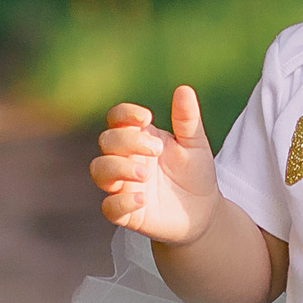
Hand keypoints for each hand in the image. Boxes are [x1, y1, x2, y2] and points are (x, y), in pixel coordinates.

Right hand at [90, 85, 217, 245]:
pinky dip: (121, 202)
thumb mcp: (195, 144)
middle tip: (156, 150)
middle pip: (106, 141)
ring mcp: (123, 186)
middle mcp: (126, 159)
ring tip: (144, 174)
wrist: (203, 212)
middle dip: (127, 141)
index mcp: (139, 138)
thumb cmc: (195, 174)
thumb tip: (184, 89)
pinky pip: (109, 208)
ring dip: (117, 168)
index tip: (146, 118)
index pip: (117, 119)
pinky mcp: (127, 213)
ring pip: (99, 171)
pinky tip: (143, 199)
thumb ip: (187, 120)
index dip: (124, 114)